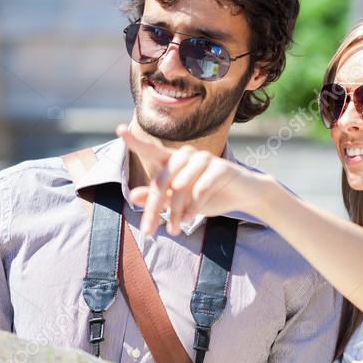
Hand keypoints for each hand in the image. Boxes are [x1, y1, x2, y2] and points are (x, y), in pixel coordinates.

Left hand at [116, 125, 269, 235]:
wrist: (244, 197)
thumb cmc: (208, 196)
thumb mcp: (180, 203)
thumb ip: (158, 199)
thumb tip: (132, 196)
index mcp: (174, 161)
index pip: (152, 151)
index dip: (135, 142)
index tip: (119, 131)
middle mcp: (187, 156)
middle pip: (161, 180)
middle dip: (153, 208)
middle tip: (148, 231)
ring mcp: (205, 160)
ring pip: (180, 186)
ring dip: (175, 211)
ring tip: (176, 228)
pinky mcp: (222, 168)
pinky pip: (201, 188)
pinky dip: (194, 206)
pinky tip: (191, 219)